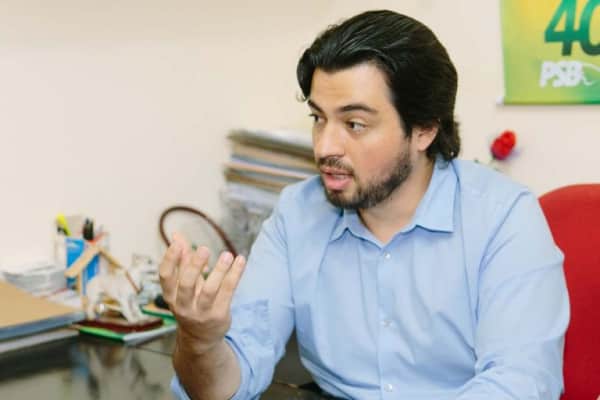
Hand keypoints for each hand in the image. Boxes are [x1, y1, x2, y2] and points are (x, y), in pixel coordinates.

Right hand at [159, 233, 245, 354]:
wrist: (201, 339)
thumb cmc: (191, 303)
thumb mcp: (184, 284)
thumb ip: (182, 260)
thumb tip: (176, 235)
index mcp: (171, 296)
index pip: (165, 277)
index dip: (170, 259)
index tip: (177, 243)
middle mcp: (183, 306)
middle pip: (186, 284)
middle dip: (195, 266)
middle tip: (204, 248)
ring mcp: (201, 312)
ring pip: (210, 290)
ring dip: (219, 271)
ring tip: (227, 254)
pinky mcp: (219, 315)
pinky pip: (228, 292)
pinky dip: (234, 275)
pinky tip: (241, 260)